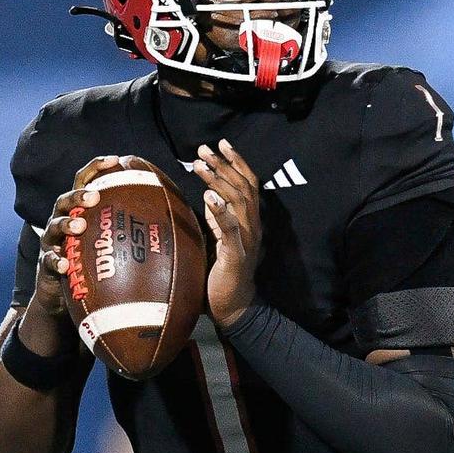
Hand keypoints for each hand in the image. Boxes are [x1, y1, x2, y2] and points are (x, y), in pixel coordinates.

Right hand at [29, 155, 120, 318]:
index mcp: (79, 210)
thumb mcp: (111, 241)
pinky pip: (48, 261)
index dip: (98, 168)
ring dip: (66, 224)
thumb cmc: (93, 261)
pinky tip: (64, 264)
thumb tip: (179, 224)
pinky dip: (56, 261)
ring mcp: (52, 241)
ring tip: (79, 227)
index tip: (116, 159)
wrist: (62, 292)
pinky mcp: (45, 263)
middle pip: (65, 200)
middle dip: (79, 196)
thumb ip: (134, 229)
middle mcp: (62, 220)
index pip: (85, 181)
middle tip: (93, 197)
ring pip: (55, 227)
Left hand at [192, 139, 260, 328]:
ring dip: (218, 180)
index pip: (248, 184)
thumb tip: (209, 197)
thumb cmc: (224, 274)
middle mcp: (252, 227)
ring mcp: (246, 240)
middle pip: (243, 187)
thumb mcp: (220, 239)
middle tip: (205, 149)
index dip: (237, 162)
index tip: (221, 144)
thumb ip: (219, 219)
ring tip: (201, 165)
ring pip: (238, 202)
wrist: (234, 307)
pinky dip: (221, 211)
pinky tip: (209, 197)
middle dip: (224, 165)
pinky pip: (231, 230)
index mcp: (249, 221)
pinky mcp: (236, 255)